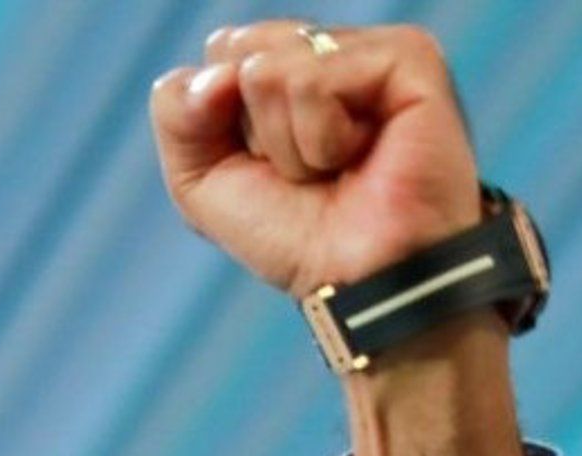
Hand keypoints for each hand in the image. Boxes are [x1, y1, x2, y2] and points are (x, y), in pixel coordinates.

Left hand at [149, 21, 480, 299]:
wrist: (354, 279)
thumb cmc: (289, 234)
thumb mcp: (198, 179)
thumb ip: (175, 111)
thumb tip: (213, 72)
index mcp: (286, 64)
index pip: (219, 51)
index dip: (219, 120)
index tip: (266, 164)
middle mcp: (328, 48)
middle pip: (235, 49)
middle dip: (250, 129)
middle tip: (302, 168)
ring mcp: (368, 48)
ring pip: (267, 68)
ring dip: (285, 143)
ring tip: (332, 167)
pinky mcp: (406, 55)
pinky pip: (313, 80)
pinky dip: (319, 137)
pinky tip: (358, 155)